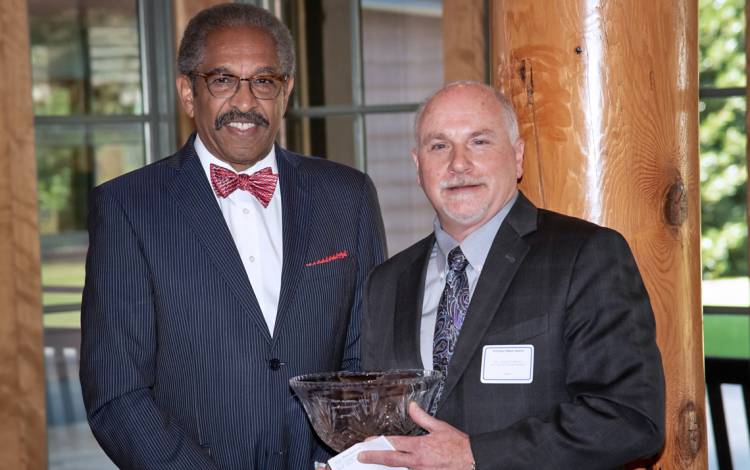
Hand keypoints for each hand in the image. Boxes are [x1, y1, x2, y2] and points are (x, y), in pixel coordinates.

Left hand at [357, 401, 474, 468]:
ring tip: (375, 463)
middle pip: (391, 460)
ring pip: (399, 469)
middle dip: (374, 458)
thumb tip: (412, 406)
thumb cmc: (458, 446)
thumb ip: (422, 417)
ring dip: (388, 466)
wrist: (473, 460)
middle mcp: (418, 461)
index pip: (393, 444)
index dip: (378, 443)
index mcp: (420, 446)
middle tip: (361, 457)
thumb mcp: (440, 427)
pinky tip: (397, 468)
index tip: (366, 443)